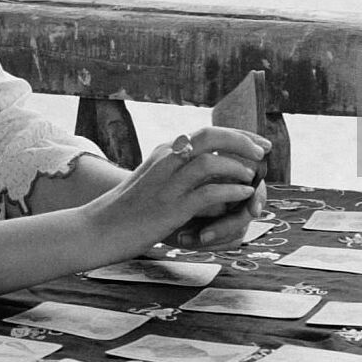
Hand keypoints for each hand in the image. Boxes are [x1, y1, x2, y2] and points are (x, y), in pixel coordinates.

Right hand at [92, 126, 269, 262]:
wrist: (98, 228)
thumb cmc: (126, 210)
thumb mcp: (151, 181)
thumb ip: (176, 171)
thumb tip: (208, 170)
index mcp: (162, 152)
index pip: (205, 132)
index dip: (237, 135)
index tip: (258, 142)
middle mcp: (165, 161)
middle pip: (210, 137)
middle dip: (242, 141)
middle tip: (263, 152)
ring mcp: (167, 184)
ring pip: (210, 163)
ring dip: (238, 168)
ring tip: (252, 178)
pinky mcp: (170, 208)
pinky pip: (207, 194)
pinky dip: (230, 192)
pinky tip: (242, 196)